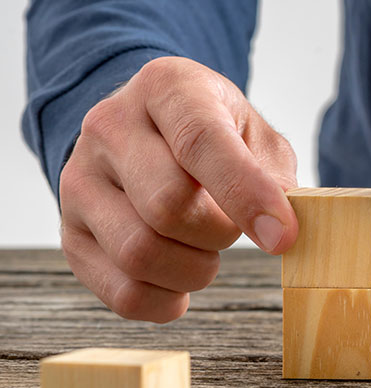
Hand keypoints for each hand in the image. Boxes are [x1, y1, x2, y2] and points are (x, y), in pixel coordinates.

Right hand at [60, 57, 298, 322]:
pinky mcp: (70, 232)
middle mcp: (110, 126)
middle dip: (219, 234)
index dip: (246, 195)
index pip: (201, 141)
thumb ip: (274, 178)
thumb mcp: (256, 136)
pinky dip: (166, 301)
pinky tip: (181, 282)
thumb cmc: (219, 136)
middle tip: (232, 229)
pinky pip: (122, 291)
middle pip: (166, 205)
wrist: (152, 134)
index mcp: (166, 87)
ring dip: (195, 270)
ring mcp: (79, 180)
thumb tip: (280, 231)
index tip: (282, 237)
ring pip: (139, 253)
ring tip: (207, 252)